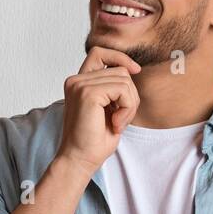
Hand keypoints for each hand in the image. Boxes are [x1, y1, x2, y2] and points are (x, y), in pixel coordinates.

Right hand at [57, 47, 141, 173]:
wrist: (80, 160)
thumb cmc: (94, 140)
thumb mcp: (109, 108)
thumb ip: (114, 89)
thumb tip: (132, 70)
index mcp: (79, 82)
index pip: (99, 52)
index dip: (119, 57)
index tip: (136, 71)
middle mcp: (76, 80)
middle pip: (120, 70)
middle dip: (130, 96)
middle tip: (120, 119)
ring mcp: (80, 85)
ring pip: (125, 80)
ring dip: (129, 104)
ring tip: (117, 122)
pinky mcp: (88, 93)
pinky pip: (123, 90)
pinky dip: (127, 108)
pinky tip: (116, 123)